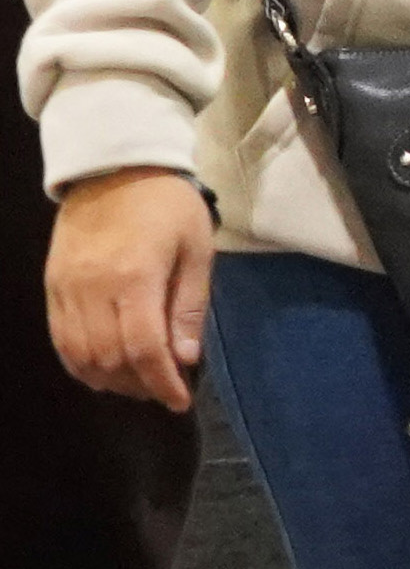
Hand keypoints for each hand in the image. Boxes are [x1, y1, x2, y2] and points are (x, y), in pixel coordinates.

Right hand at [44, 167, 214, 411]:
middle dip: (138, 384)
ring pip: (79, 355)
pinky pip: (60, 338)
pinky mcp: (52, 286)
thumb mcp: (197, 250)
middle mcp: (92, 288)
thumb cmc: (168, 207)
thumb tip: (185, 359)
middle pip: (108, 358)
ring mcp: (66, 288)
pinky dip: (80, 363)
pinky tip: (104, 370)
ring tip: (138, 383)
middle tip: (163, 390)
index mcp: (134, 276)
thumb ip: (188, 307)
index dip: (161, 382)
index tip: (179, 401)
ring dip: (109, 379)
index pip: (143, 348)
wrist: (115, 167)